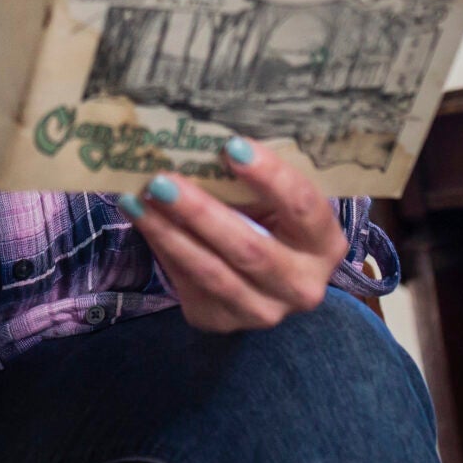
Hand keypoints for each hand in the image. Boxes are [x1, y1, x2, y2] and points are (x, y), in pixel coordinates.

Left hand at [122, 139, 347, 332]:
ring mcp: (262, 311)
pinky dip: (162, 247)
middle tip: (163, 180)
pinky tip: (142, 219)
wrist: (266, 279)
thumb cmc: (272, 221)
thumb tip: (200, 142)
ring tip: (138, 199)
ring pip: (212, 272)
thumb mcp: (276, 202)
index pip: (303, 207)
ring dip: (169, 232)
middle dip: (201, 212)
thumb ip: (252, 180)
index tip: (230, 146)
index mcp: (324, 244)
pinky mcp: (222, 320)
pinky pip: (188, 282)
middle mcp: (301, 285)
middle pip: (250, 248)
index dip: (269, 176)